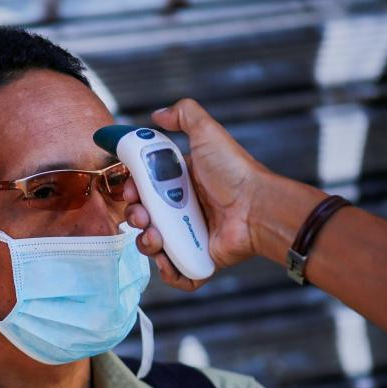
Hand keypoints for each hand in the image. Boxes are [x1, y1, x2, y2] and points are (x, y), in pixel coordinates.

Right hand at [124, 98, 268, 289]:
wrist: (257, 208)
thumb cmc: (235, 173)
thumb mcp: (209, 134)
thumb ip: (184, 116)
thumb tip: (158, 115)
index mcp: (180, 184)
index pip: (143, 190)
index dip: (131, 191)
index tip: (131, 190)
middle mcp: (182, 210)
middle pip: (143, 218)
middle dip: (135, 217)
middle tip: (143, 215)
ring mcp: (189, 236)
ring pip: (152, 246)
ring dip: (146, 243)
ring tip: (157, 237)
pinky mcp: (198, 259)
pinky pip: (175, 272)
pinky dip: (168, 271)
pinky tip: (167, 258)